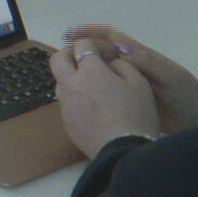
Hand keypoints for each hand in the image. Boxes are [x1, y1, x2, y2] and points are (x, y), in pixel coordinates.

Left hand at [50, 38, 159, 157]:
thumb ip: (123, 66)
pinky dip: (74, 97)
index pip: (82, 45)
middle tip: (86, 58)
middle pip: (57, 59)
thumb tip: (110, 62)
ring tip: (90, 84)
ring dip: (70, 76)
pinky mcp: (66, 122)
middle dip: (69, 53)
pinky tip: (92, 107)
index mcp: (90, 71)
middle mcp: (71, 84)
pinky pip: (65, 102)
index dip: (95, 44)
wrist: (123, 152)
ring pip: (59, 81)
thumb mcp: (140, 84)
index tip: (107, 52)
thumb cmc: (136, 116)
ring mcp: (65, 104)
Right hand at [64, 26, 197, 132]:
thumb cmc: (186, 94)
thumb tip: (118, 49)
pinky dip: (91, 89)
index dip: (90, 32)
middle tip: (60, 57)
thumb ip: (145, 61)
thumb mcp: (168, 75)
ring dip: (84, 70)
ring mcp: (129, 83)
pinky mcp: (129, 99)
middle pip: (101, 52)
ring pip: (101, 71)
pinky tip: (80, 97)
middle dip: (80, 50)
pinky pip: (106, 90)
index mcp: (140, 56)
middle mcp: (131, 67)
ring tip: (64, 76)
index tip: (69, 34)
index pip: (111, 37)